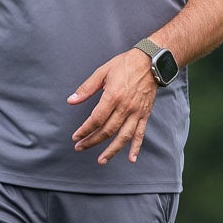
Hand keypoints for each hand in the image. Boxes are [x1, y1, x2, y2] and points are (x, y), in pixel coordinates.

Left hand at [68, 50, 158, 164]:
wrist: (150, 62)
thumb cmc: (125, 64)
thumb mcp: (102, 72)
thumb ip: (86, 88)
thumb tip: (71, 101)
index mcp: (113, 96)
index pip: (96, 119)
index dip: (85, 130)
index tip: (76, 136)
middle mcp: (125, 108)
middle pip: (107, 131)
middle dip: (92, 141)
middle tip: (80, 147)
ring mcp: (136, 112)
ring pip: (123, 137)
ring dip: (112, 150)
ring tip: (101, 160)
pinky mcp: (144, 114)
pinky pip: (140, 134)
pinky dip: (136, 147)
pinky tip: (131, 159)